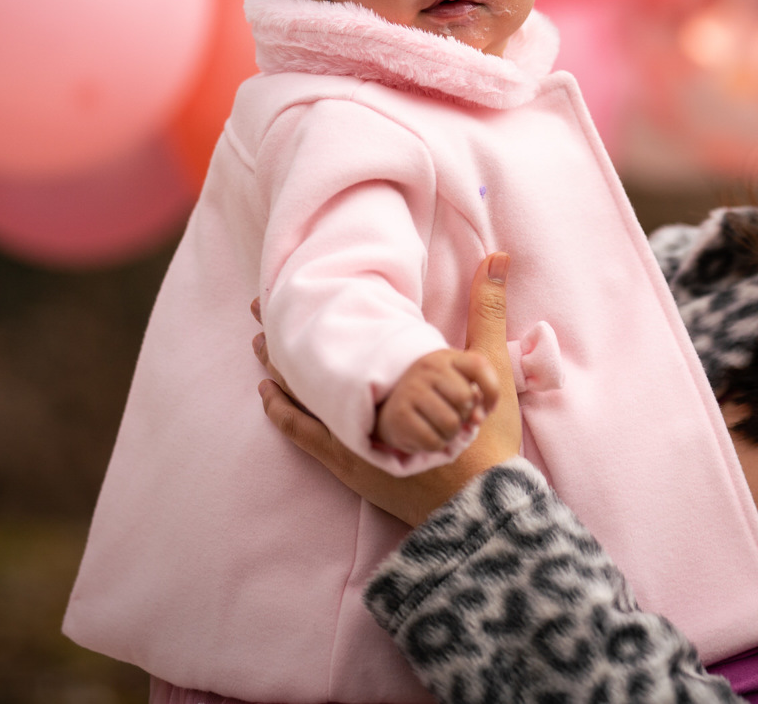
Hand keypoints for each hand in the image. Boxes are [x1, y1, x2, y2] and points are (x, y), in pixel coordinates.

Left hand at [255, 251, 522, 526]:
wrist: (481, 504)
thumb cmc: (487, 437)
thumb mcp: (490, 368)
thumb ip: (489, 309)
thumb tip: (499, 254)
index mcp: (397, 373)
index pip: (344, 331)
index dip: (314, 306)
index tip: (286, 284)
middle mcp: (365, 402)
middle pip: (314, 357)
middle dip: (286, 330)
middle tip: (259, 303)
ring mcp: (350, 433)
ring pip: (303, 392)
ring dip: (279, 366)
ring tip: (258, 342)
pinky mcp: (347, 461)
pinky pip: (304, 432)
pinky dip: (282, 411)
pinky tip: (265, 395)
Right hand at [375, 347, 499, 454]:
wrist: (390, 405)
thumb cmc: (435, 396)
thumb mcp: (457, 384)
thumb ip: (476, 396)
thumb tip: (477, 419)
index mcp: (446, 357)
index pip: (478, 366)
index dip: (491, 391)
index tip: (488, 407)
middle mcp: (427, 368)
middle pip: (466, 399)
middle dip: (466, 416)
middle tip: (454, 416)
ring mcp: (411, 389)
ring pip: (451, 424)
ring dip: (452, 433)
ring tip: (441, 427)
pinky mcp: (400, 413)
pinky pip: (434, 440)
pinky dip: (436, 444)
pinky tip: (428, 434)